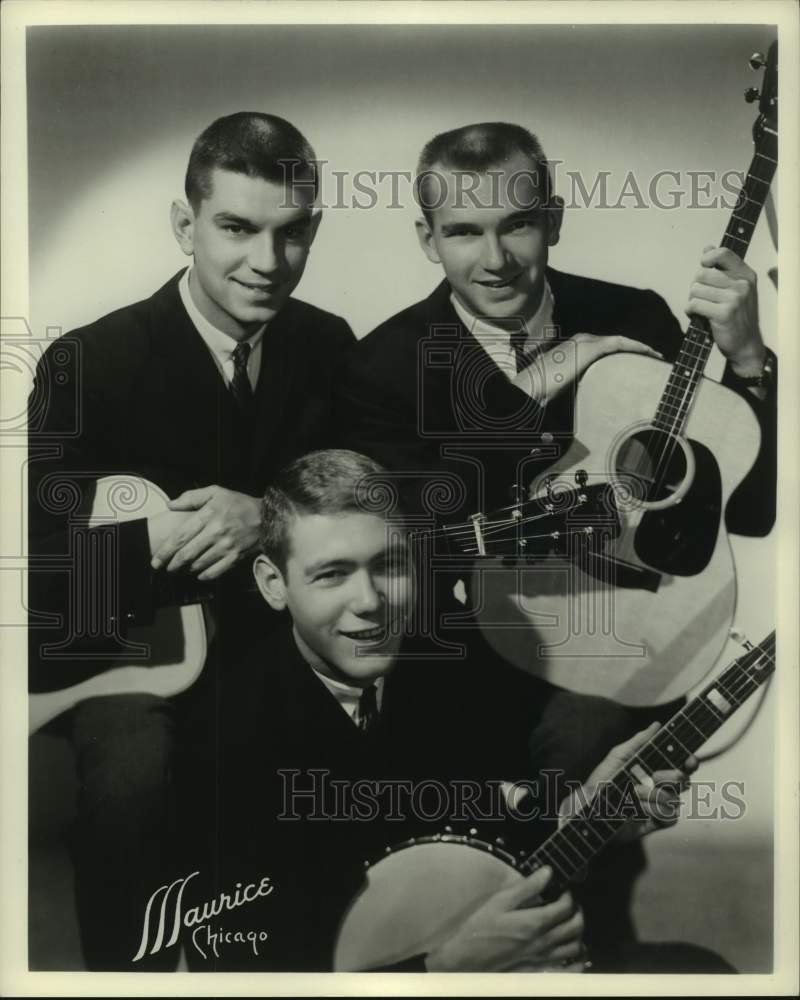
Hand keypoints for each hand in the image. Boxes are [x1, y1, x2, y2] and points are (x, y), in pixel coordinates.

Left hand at [150, 485, 261, 580]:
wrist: (267, 516)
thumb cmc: (239, 504)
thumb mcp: (216, 492)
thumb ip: (191, 497)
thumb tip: (170, 504)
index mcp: (208, 516)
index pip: (180, 536)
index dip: (165, 551)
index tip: (155, 560)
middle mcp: (215, 532)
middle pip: (187, 553)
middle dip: (172, 563)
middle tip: (165, 568)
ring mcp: (226, 546)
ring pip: (199, 563)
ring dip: (187, 568)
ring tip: (181, 569)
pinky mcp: (235, 556)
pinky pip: (216, 571)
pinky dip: (205, 575)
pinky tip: (199, 574)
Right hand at [425, 865, 584, 971]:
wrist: (466, 959)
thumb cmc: (480, 929)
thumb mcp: (500, 901)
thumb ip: (527, 887)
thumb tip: (547, 872)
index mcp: (534, 923)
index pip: (565, 907)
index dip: (568, 895)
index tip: (564, 889)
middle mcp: (543, 943)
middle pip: (575, 926)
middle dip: (577, 911)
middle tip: (571, 904)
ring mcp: (543, 960)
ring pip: (574, 947)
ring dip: (578, 934)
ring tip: (571, 924)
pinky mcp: (539, 972)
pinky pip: (568, 971)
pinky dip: (577, 963)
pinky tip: (575, 954)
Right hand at [514, 333, 662, 403]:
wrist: (528, 388)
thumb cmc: (539, 392)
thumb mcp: (560, 388)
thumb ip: (574, 387)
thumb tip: (579, 408)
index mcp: (574, 349)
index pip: (605, 347)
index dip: (624, 354)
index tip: (638, 364)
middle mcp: (580, 341)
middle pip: (614, 342)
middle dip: (635, 350)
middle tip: (653, 359)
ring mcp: (584, 342)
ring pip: (619, 341)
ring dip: (639, 347)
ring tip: (656, 356)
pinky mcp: (589, 347)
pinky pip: (619, 343)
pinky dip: (636, 346)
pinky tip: (649, 353)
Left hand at [560, 723, 697, 841]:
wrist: (590, 809)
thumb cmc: (601, 781)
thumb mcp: (618, 757)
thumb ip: (639, 741)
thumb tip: (657, 725)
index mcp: (653, 768)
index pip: (680, 764)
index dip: (690, 761)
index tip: (689, 760)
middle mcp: (659, 786)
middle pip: (683, 780)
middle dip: (672, 777)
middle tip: (655, 776)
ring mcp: (659, 805)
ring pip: (675, 799)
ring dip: (655, 795)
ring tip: (635, 793)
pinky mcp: (656, 822)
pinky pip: (670, 817)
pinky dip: (655, 811)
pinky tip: (640, 809)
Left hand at [686, 246, 764, 375]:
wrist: (745, 344)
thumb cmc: (737, 316)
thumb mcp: (735, 289)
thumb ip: (722, 269)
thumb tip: (707, 248)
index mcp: (746, 275)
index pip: (723, 254)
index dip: (707, 259)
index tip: (703, 267)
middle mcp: (742, 285)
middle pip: (702, 273)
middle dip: (695, 286)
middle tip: (701, 297)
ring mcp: (734, 299)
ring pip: (695, 289)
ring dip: (692, 300)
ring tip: (701, 308)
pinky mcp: (723, 314)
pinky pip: (694, 304)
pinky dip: (690, 311)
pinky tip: (697, 316)